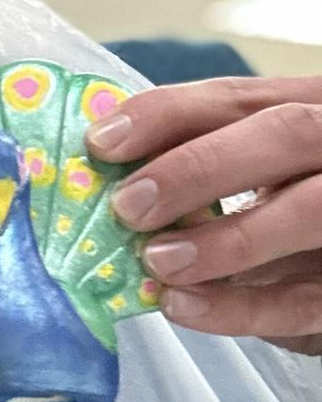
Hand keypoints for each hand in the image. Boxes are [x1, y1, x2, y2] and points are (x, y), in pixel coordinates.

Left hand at [85, 76, 321, 354]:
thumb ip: (195, 159)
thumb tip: (103, 164)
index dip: (167, 114)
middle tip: (129, 206)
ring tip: (156, 261)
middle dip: (199, 167)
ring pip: (309, 210)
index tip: (101, 143)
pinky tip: (182, 304)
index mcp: (306, 111)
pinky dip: (239, 305)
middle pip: (285, 135)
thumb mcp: (250, 176)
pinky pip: (304, 299)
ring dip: (225, 238)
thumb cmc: (282, 212)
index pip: (238, 97)